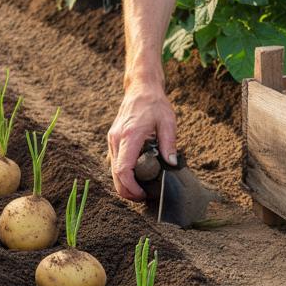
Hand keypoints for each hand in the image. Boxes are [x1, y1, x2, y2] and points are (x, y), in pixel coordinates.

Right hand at [108, 81, 176, 200]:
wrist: (140, 89)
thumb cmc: (155, 104)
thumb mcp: (168, 122)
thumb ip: (169, 144)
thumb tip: (172, 164)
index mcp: (129, 135)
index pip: (123, 169)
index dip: (131, 187)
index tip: (143, 194)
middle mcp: (116, 139)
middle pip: (115, 175)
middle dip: (127, 191)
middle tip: (143, 197)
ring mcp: (112, 139)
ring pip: (112, 170)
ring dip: (123, 184)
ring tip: (140, 189)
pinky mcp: (113, 140)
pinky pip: (114, 162)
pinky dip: (122, 174)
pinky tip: (135, 176)